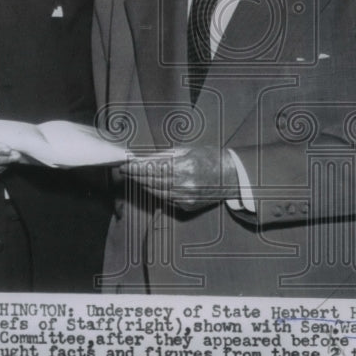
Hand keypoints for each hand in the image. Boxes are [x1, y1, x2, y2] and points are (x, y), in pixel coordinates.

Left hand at [120, 147, 238, 210]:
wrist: (231, 176)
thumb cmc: (210, 158)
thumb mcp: (188, 150)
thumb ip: (164, 155)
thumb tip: (143, 157)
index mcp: (184, 166)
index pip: (151, 168)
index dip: (135, 167)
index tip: (124, 164)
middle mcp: (183, 184)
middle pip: (150, 181)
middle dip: (136, 175)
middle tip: (125, 170)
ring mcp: (185, 197)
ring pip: (155, 192)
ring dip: (143, 184)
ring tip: (135, 176)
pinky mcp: (187, 206)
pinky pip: (165, 199)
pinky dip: (156, 192)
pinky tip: (150, 185)